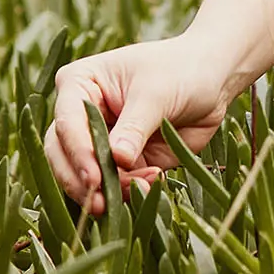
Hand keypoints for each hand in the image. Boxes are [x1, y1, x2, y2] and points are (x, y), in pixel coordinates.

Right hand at [45, 37, 234, 212]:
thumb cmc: (181, 71)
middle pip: (62, 154)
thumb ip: (135, 128)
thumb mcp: (156, 94)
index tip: (93, 177)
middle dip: (82, 181)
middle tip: (100, 202)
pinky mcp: (119, 162)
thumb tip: (117, 159)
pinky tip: (153, 183)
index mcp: (80, 83)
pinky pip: (114, 185)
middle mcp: (81, 115)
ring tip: (144, 185)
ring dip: (109, 190)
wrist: (211, 81)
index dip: (77, 152)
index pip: (67, 122)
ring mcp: (99, 141)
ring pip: (85, 176)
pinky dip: (129, 191)